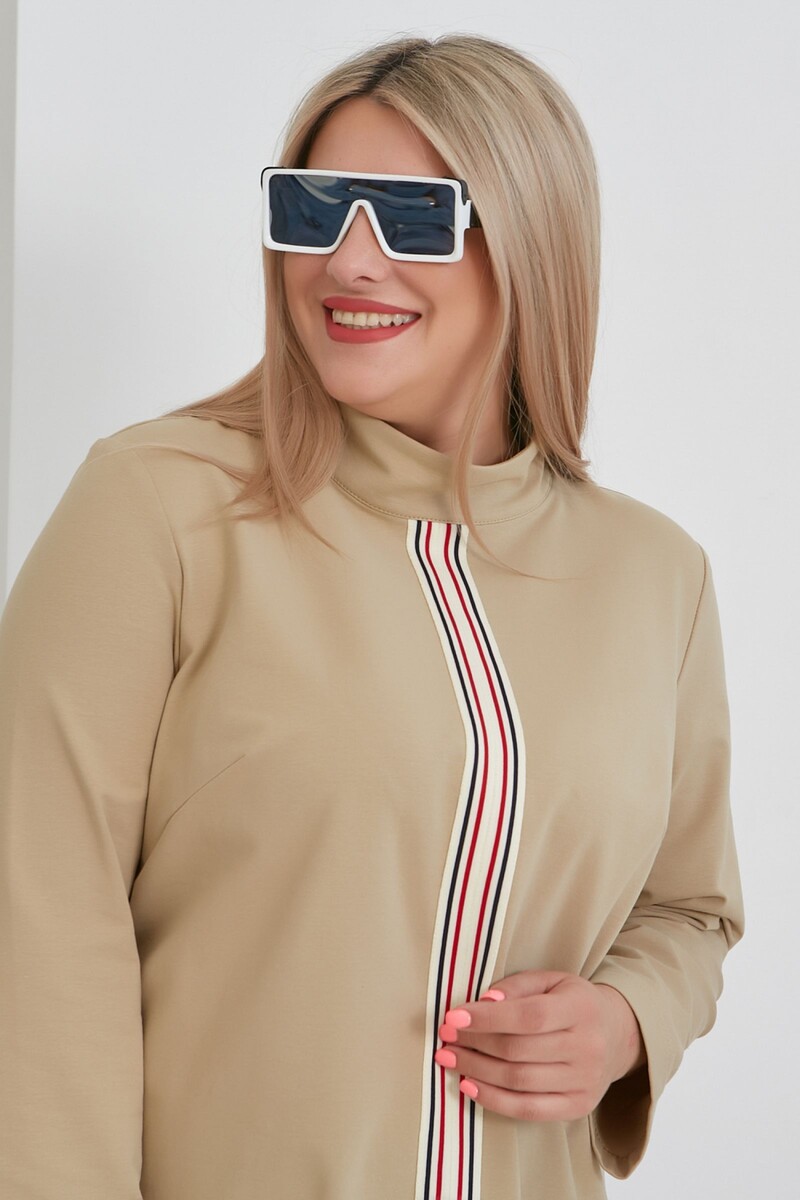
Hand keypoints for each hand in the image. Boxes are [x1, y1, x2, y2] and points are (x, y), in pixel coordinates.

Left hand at [434, 969, 645, 1121]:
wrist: (615, 1035)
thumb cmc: (573, 1002)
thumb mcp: (551, 981)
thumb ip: (518, 986)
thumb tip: (484, 1003)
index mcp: (581, 1008)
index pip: (529, 1016)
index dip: (487, 1019)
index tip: (453, 1017)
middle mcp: (587, 1047)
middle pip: (519, 1050)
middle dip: (474, 1044)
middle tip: (445, 1037)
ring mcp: (584, 1081)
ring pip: (519, 1081)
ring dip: (476, 1071)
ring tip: (450, 1059)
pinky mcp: (578, 1107)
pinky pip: (529, 1109)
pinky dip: (494, 1100)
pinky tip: (468, 1086)